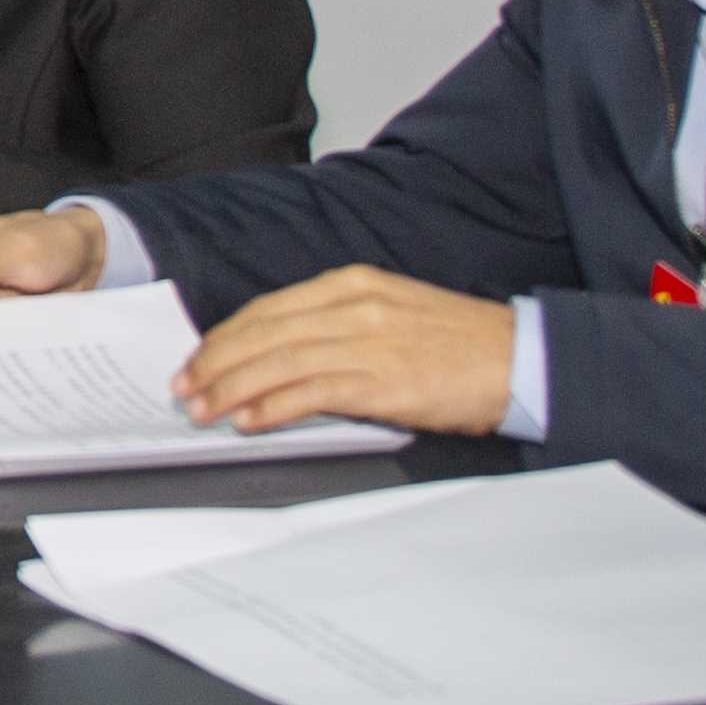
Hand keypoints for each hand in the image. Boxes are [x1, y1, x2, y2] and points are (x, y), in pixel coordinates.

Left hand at [172, 267, 513, 436]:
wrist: (521, 359)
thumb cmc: (460, 343)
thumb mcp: (392, 313)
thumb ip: (339, 325)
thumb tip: (282, 356)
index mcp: (352, 284)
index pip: (268, 309)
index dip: (225, 336)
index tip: (197, 359)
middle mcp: (353, 306)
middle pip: (262, 333)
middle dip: (214, 363)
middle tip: (184, 388)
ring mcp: (367, 342)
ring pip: (277, 362)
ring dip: (231, 388)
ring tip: (203, 410)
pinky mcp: (383, 381)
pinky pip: (311, 393)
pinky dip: (271, 407)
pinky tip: (248, 420)